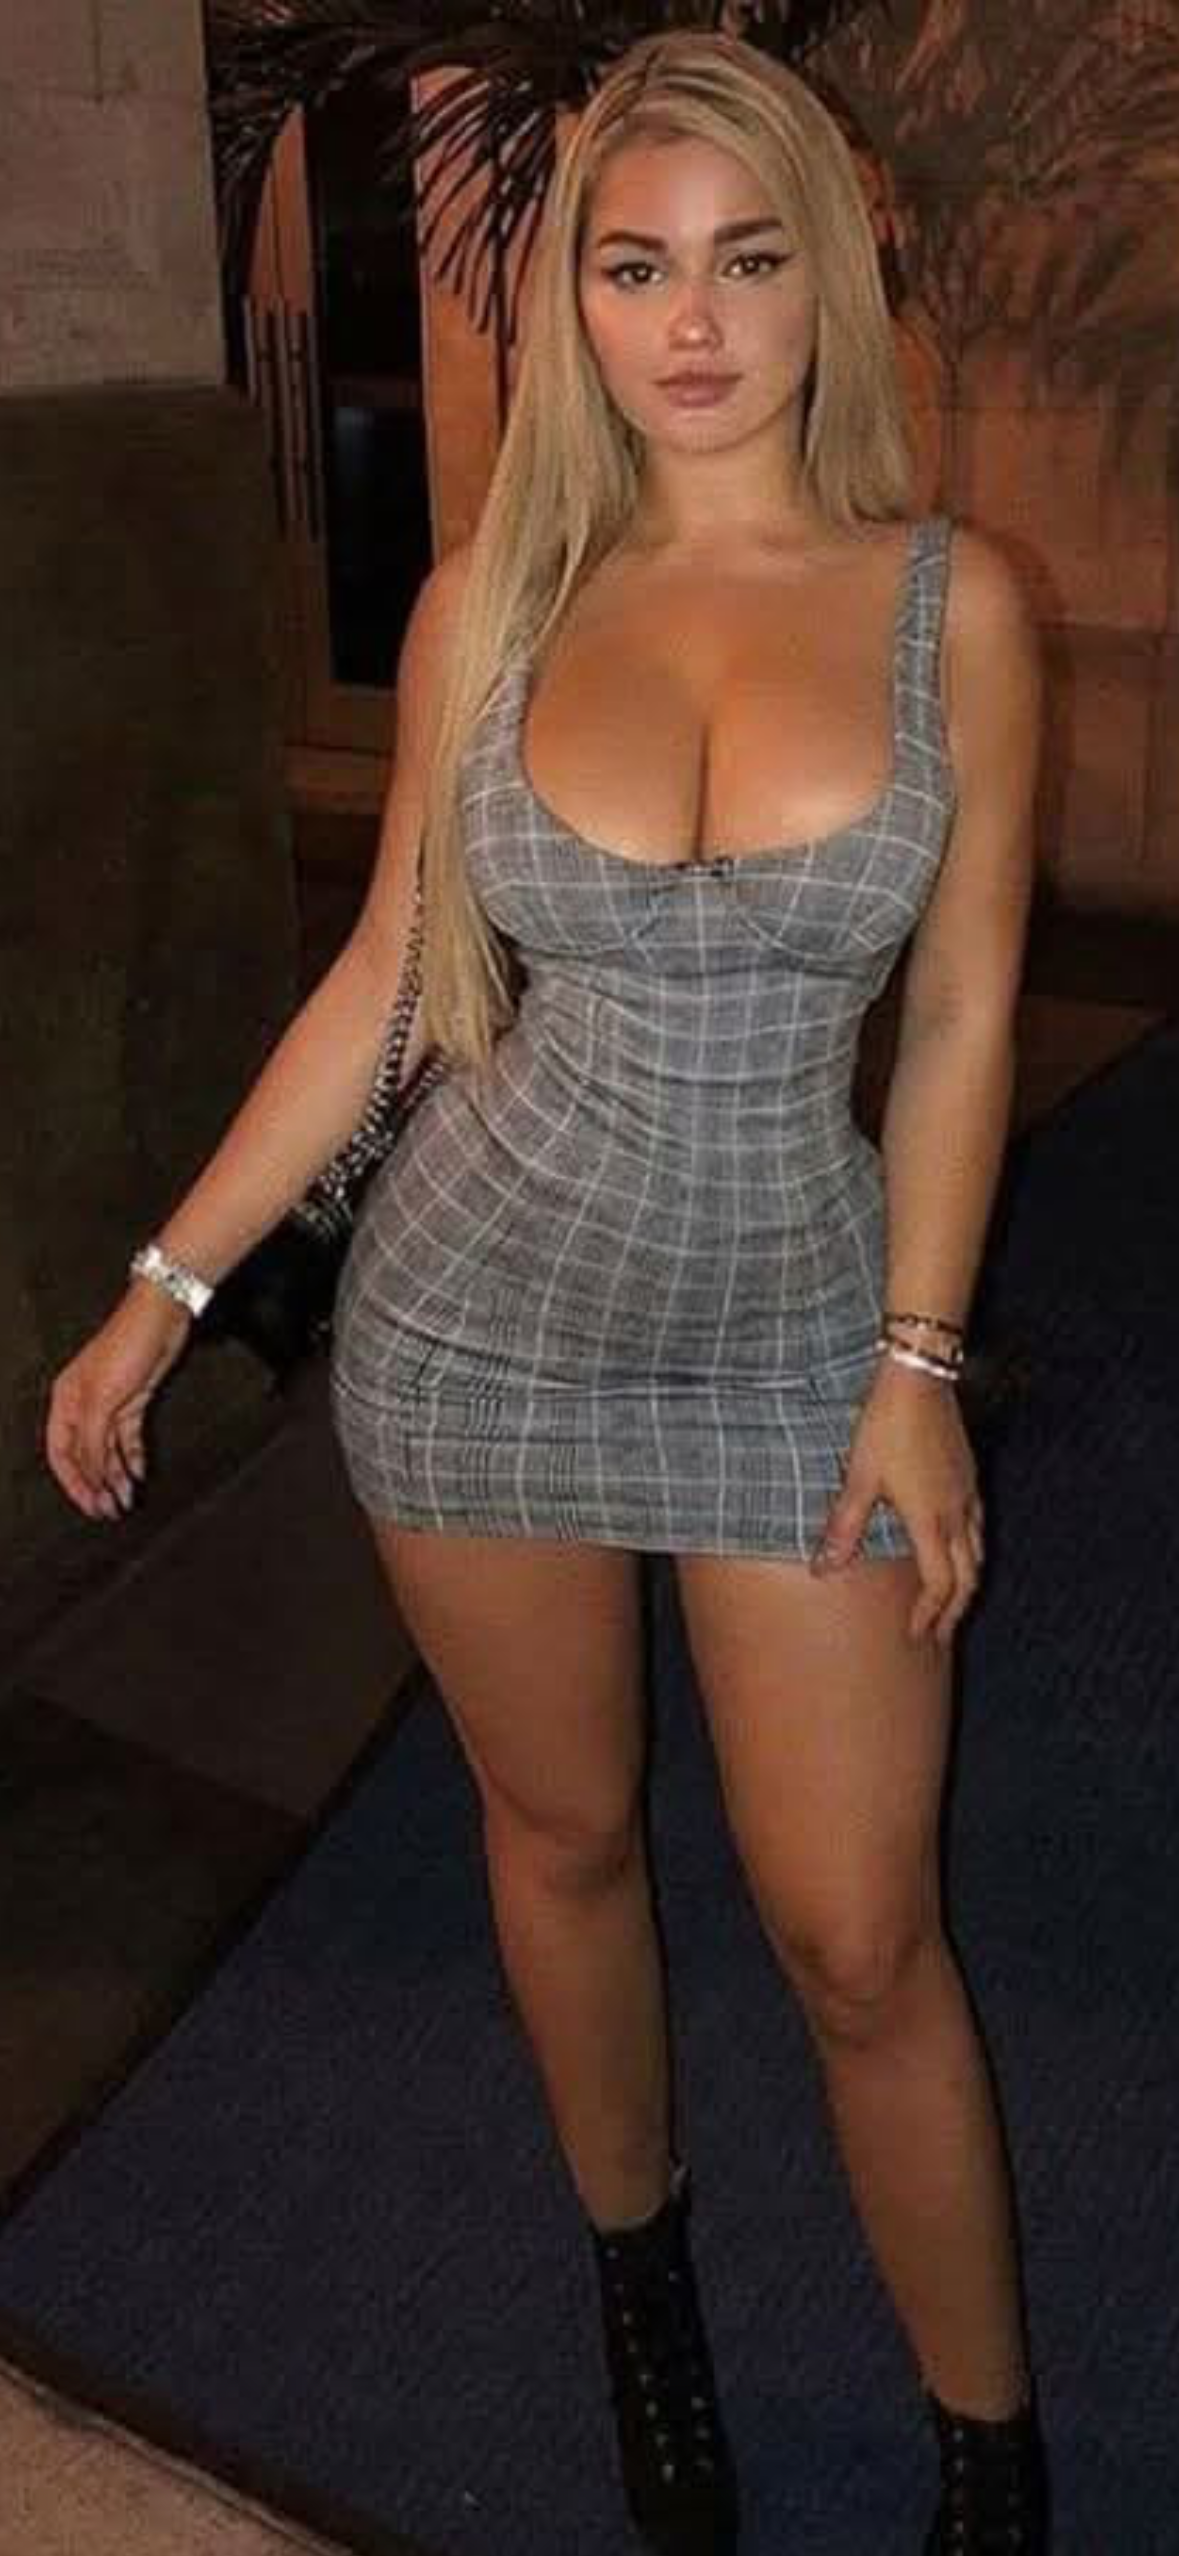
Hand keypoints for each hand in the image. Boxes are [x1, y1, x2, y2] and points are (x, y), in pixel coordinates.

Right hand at [45, 1285, 192, 1521]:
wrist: (161, 1318)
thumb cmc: (126, 1347)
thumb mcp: (102, 1400)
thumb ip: (94, 1441)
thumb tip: (94, 1475)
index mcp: (65, 1403)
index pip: (61, 1454)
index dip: (73, 1483)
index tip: (88, 1505)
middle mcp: (83, 1406)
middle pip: (85, 1456)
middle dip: (96, 1485)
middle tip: (110, 1511)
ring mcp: (109, 1404)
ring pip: (108, 1451)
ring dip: (116, 1476)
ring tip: (126, 1500)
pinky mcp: (134, 1401)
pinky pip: (129, 1438)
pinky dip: (133, 1457)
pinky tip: (138, 1474)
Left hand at [809, 1359, 984, 1644]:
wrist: (918, 1380)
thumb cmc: (885, 1426)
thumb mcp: (858, 1477)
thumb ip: (845, 1527)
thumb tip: (823, 1568)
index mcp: (931, 1521)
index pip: (940, 1585)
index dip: (929, 1615)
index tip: (916, 1636)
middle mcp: (958, 1513)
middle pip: (969, 1578)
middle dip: (955, 1611)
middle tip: (940, 1634)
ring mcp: (968, 1493)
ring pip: (978, 1553)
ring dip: (967, 1583)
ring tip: (951, 1601)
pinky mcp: (969, 1475)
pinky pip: (979, 1527)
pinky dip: (971, 1551)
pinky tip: (958, 1548)